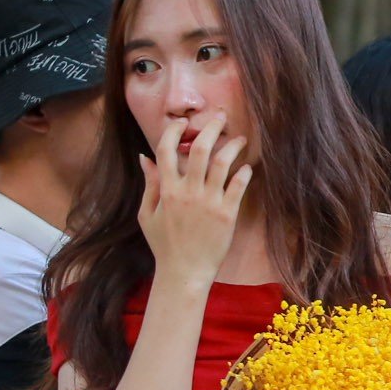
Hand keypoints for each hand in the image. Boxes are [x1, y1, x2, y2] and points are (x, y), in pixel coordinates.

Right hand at [138, 111, 252, 290]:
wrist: (185, 272)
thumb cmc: (164, 244)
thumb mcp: (148, 214)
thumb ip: (149, 184)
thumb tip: (144, 157)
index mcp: (166, 190)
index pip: (167, 150)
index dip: (174, 131)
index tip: (182, 123)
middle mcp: (188, 192)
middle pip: (201, 149)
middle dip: (211, 127)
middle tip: (220, 117)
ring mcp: (209, 203)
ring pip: (223, 163)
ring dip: (233, 146)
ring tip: (240, 139)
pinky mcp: (227, 214)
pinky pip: (238, 186)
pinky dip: (243, 173)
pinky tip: (246, 167)